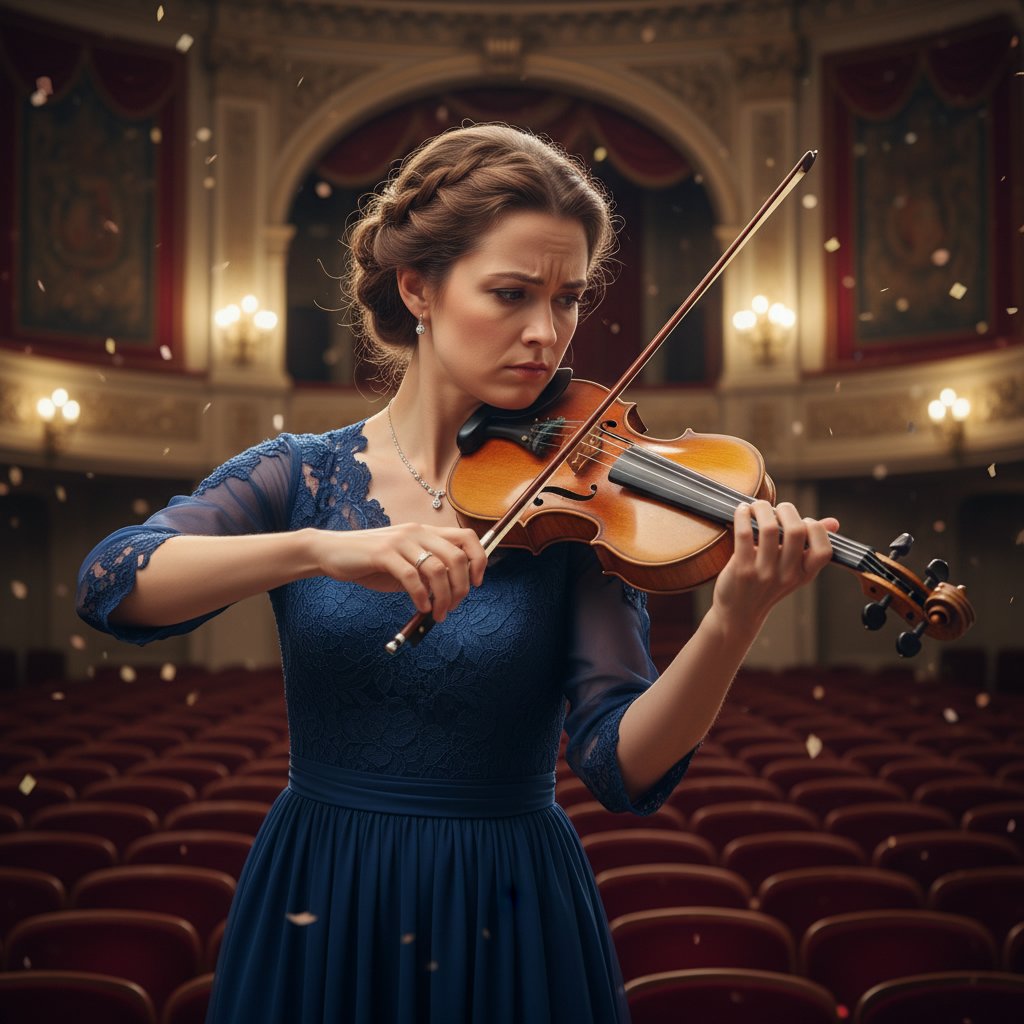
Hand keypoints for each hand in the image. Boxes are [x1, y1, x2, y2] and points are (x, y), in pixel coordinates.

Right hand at [309, 523, 487, 621]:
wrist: (331, 552)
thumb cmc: (371, 562)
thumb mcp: (405, 563)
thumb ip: (427, 572)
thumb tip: (452, 592)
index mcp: (425, 532)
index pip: (467, 538)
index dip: (479, 560)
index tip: (476, 583)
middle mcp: (417, 532)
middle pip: (457, 557)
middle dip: (461, 587)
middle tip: (453, 607)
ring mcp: (400, 541)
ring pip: (438, 569)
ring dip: (443, 597)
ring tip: (438, 613)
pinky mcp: (383, 553)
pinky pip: (412, 577)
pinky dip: (421, 596)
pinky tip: (421, 607)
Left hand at [711, 500, 838, 630]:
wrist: (738, 613)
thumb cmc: (766, 586)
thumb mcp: (793, 570)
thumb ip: (810, 545)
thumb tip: (834, 522)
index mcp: (805, 574)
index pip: (824, 548)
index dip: (815, 527)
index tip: (801, 521)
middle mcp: (788, 575)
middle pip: (796, 531)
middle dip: (787, 509)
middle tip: (776, 508)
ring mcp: (765, 573)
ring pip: (769, 529)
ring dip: (762, 508)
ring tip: (756, 506)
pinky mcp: (742, 570)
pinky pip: (744, 534)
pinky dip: (742, 516)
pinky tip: (741, 510)